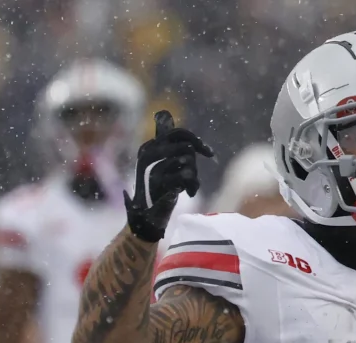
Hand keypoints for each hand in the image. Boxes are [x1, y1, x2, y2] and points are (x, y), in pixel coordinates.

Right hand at [125, 110, 214, 241]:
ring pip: (189, 162)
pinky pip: (187, 176)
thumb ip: (164, 139)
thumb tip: (163, 113)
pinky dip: (193, 185)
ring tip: (187, 185)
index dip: (197, 141)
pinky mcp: (161, 186)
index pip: (178, 133)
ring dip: (193, 176)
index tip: (207, 153)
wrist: (148, 217)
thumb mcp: (160, 160)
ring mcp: (153, 170)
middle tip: (190, 175)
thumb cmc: (159, 187)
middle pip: (186, 148)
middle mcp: (148, 155)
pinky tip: (187, 192)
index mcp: (148, 147)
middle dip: (194, 161)